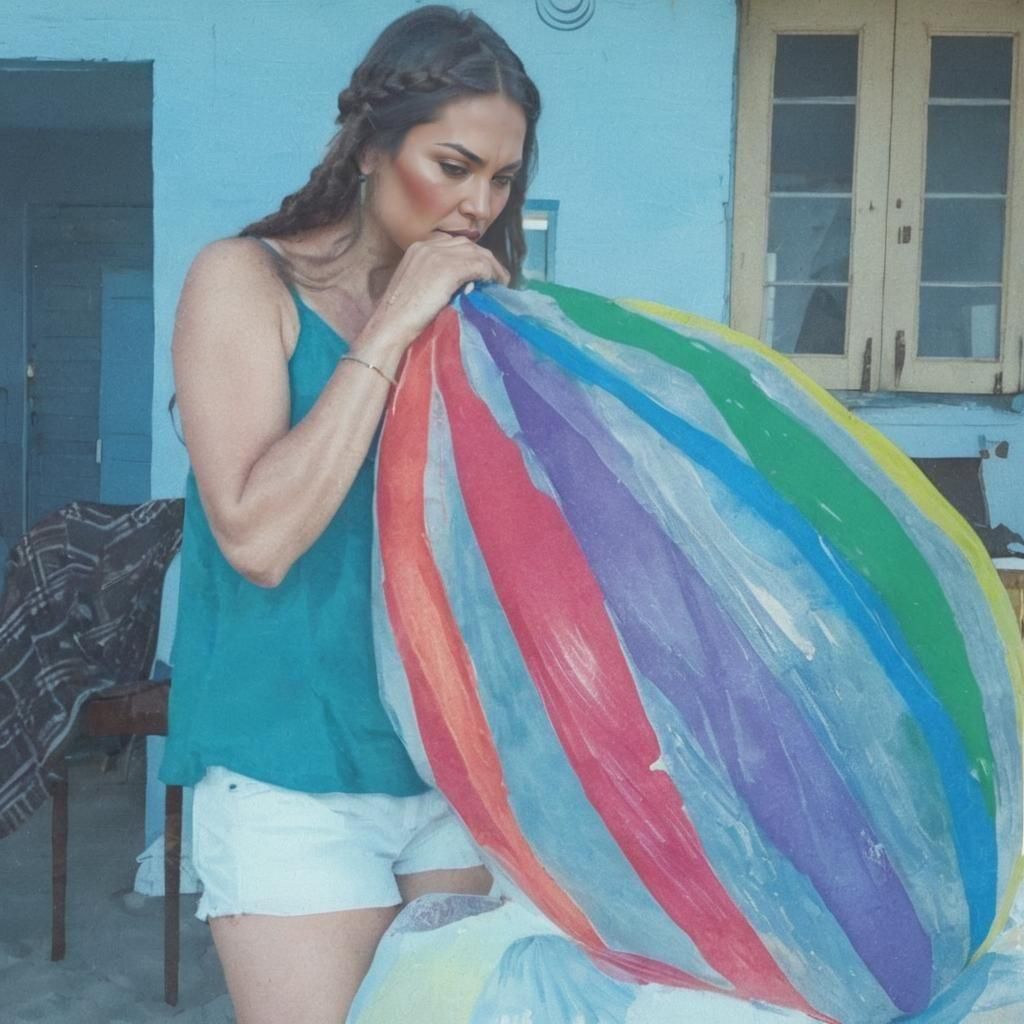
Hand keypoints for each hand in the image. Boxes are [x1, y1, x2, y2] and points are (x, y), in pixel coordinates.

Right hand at [357, 234, 509, 358]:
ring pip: (477, 253)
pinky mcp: (448, 269)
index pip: (455, 245)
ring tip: (500, 283)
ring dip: (492, 268)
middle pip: (468, 246)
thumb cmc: (400, 317)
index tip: (483, 271)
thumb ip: (434, 278)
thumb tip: (462, 284)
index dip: (473, 257)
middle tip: (497, 277)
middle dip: (486, 260)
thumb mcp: (416, 288)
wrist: (389, 326)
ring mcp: (438, 256)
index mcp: (418, 248)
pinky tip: (495, 286)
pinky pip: (479, 266)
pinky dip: (491, 274)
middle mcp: (428, 246)